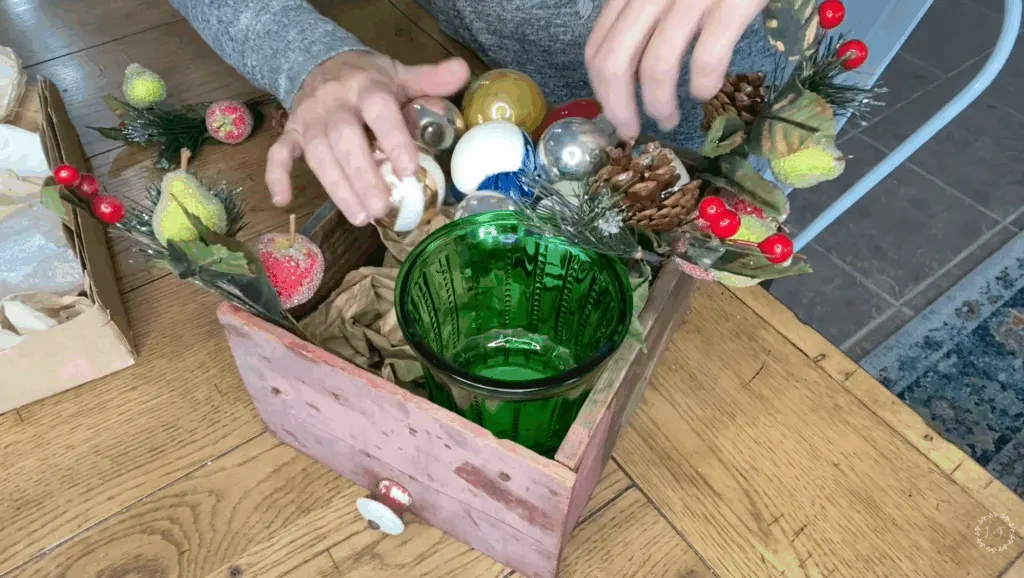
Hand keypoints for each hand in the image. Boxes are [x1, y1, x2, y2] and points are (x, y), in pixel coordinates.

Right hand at [266, 51, 469, 225]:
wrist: (319, 62)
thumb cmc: (368, 79)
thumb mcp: (399, 74)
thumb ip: (430, 80)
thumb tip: (463, 71)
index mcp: (366, 87)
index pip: (378, 111)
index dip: (393, 139)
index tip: (409, 170)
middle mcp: (334, 103)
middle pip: (344, 140)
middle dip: (363, 176)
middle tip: (383, 207)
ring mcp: (309, 118)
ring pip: (317, 154)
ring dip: (336, 187)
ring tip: (360, 218)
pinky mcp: (291, 131)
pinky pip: (279, 153)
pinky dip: (277, 176)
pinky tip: (283, 201)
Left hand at [585, 0, 767, 139]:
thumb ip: (642, 11)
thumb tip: (628, 69)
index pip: (597, 49)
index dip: (601, 92)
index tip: (615, 115)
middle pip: (615, 65)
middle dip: (619, 110)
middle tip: (634, 131)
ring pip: (655, 68)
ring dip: (659, 106)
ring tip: (669, 118)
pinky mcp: (730, 4)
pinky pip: (706, 59)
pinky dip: (702, 86)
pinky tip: (705, 91)